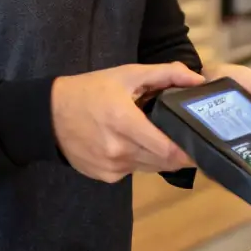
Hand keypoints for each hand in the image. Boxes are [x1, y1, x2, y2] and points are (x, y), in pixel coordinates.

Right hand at [51, 62, 202, 181]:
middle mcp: (118, 150)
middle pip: (164, 162)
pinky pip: (134, 171)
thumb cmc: (90, 91)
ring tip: (160, 138)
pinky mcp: (105, 176)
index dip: (189, 149)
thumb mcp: (127, 74)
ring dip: (160, 157)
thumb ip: (166, 74)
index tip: (202, 141)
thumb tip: (198, 79)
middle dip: (179, 152)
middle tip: (186, 138)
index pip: (168, 149)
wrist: (48, 115)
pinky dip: (140, 160)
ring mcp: (111, 167)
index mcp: (125, 122)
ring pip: (151, 168)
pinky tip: (133, 145)